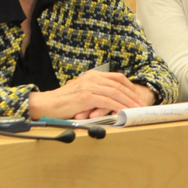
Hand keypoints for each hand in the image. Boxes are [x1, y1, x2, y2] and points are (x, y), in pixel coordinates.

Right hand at [28, 70, 150, 119]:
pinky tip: (124, 112)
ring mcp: (90, 86)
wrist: (47, 104)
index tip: (136, 95)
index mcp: (92, 75)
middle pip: (119, 85)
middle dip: (132, 95)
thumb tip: (110, 100)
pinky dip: (118, 106)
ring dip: (128, 102)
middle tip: (141, 104)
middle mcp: (92, 78)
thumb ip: (95, 93)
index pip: (117, 77)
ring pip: (115, 92)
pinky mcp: (87, 96)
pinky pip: (107, 101)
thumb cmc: (63, 102)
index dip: (129, 86)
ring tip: (136, 109)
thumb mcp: (82, 93)